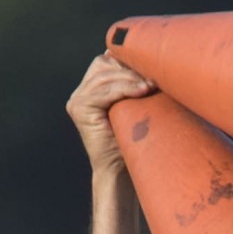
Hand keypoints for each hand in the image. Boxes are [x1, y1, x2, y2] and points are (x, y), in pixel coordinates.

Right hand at [66, 53, 154, 175]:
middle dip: (129, 68)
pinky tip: (142, 91)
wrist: (121, 172)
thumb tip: (155, 63)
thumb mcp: (135, 109)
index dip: (127, 61)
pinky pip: (103, 91)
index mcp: (91, 89)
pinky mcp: (79, 109)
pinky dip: (124, 89)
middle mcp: (80, 93)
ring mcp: (77, 100)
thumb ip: (135, 88)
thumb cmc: (133, 143)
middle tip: (153, 76)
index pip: (106, 62)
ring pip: (105, 77)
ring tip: (151, 85)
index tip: (151, 67)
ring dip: (130, 78)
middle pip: (103, 65)